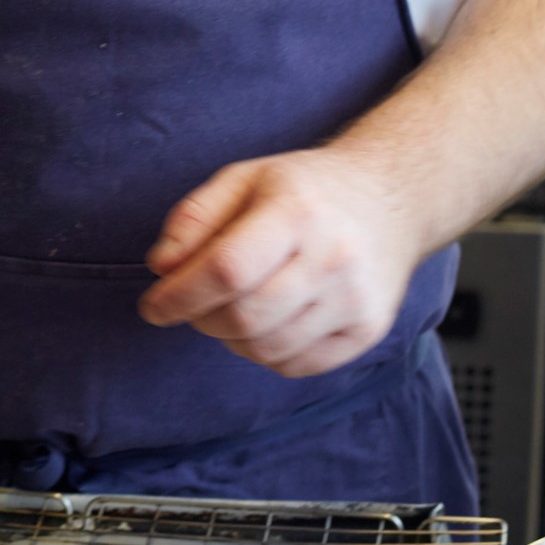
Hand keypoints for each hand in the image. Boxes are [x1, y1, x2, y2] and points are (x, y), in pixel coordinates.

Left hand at [138, 147, 420, 377]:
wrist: (391, 198)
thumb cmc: (304, 190)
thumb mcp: (244, 179)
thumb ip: (194, 218)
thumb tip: (161, 268)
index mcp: (296, 211)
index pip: (227, 270)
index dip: (179, 296)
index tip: (153, 305)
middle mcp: (333, 258)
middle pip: (244, 317)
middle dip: (200, 318)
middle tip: (193, 302)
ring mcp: (355, 299)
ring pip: (265, 348)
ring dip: (230, 337)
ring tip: (232, 305)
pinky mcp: (367, 330)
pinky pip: (295, 365)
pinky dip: (265, 352)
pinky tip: (267, 320)